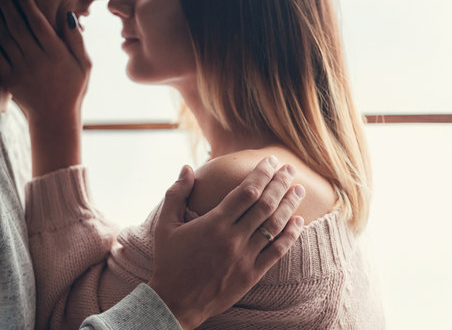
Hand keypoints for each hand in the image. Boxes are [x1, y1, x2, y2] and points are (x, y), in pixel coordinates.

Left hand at [0, 0, 89, 122]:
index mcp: (56, 54)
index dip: (27, 4)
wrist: (55, 117)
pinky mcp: (9, 79)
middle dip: (5, 3)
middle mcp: (37, 60)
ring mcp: (21, 69)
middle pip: (17, 25)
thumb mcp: (84, 65)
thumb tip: (68, 16)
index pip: (39, 23)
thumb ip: (77, 40)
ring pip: (3, 37)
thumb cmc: (73, 88)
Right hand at [148, 157, 304, 329]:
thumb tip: (186, 168)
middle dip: (280, 183)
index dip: (262, 173)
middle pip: (265, 205)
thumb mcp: (165, 225)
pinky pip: (276, 252)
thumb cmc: (169, 261)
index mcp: (214, 223)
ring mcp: (244, 257)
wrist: (175, 302)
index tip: (271, 161)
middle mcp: (233, 238)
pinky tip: (299, 222)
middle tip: (290, 169)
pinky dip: (290, 235)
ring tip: (299, 190)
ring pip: (274, 226)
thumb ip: (176, 194)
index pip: (246, 191)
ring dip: (289, 205)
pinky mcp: (251, 275)